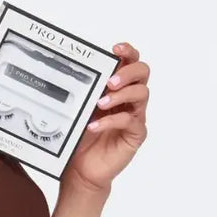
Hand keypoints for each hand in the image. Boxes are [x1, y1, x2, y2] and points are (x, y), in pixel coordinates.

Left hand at [63, 42, 149, 191]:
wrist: (81, 167)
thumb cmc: (80, 135)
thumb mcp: (78, 108)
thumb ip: (82, 91)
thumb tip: (73, 69)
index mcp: (117, 87)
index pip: (130, 62)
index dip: (128, 52)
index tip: (116, 49)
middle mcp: (129, 98)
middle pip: (143, 73)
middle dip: (128, 72)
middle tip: (110, 82)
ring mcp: (135, 116)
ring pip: (141, 94)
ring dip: (120, 95)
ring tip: (100, 103)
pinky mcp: (135, 134)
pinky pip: (131, 122)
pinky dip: (112, 121)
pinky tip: (94, 125)